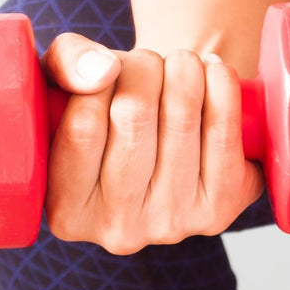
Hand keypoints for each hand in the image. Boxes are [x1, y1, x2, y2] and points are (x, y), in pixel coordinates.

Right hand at [39, 33, 265, 254]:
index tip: (112, 65)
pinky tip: (214, 72)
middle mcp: (116, 228)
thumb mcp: (65, 82)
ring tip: (180, 64)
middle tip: (148, 62)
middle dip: (146, 66)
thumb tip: (103, 71)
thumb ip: (67, 64)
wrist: (170, 131)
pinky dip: (223, 85)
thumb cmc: (109, 105)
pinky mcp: (219, 209)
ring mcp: (171, 224)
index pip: (83, 126)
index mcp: (67, 210)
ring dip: (185, 69)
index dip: (102, 76)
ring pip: (181, 117)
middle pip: (134, 114)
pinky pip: (224, 132)